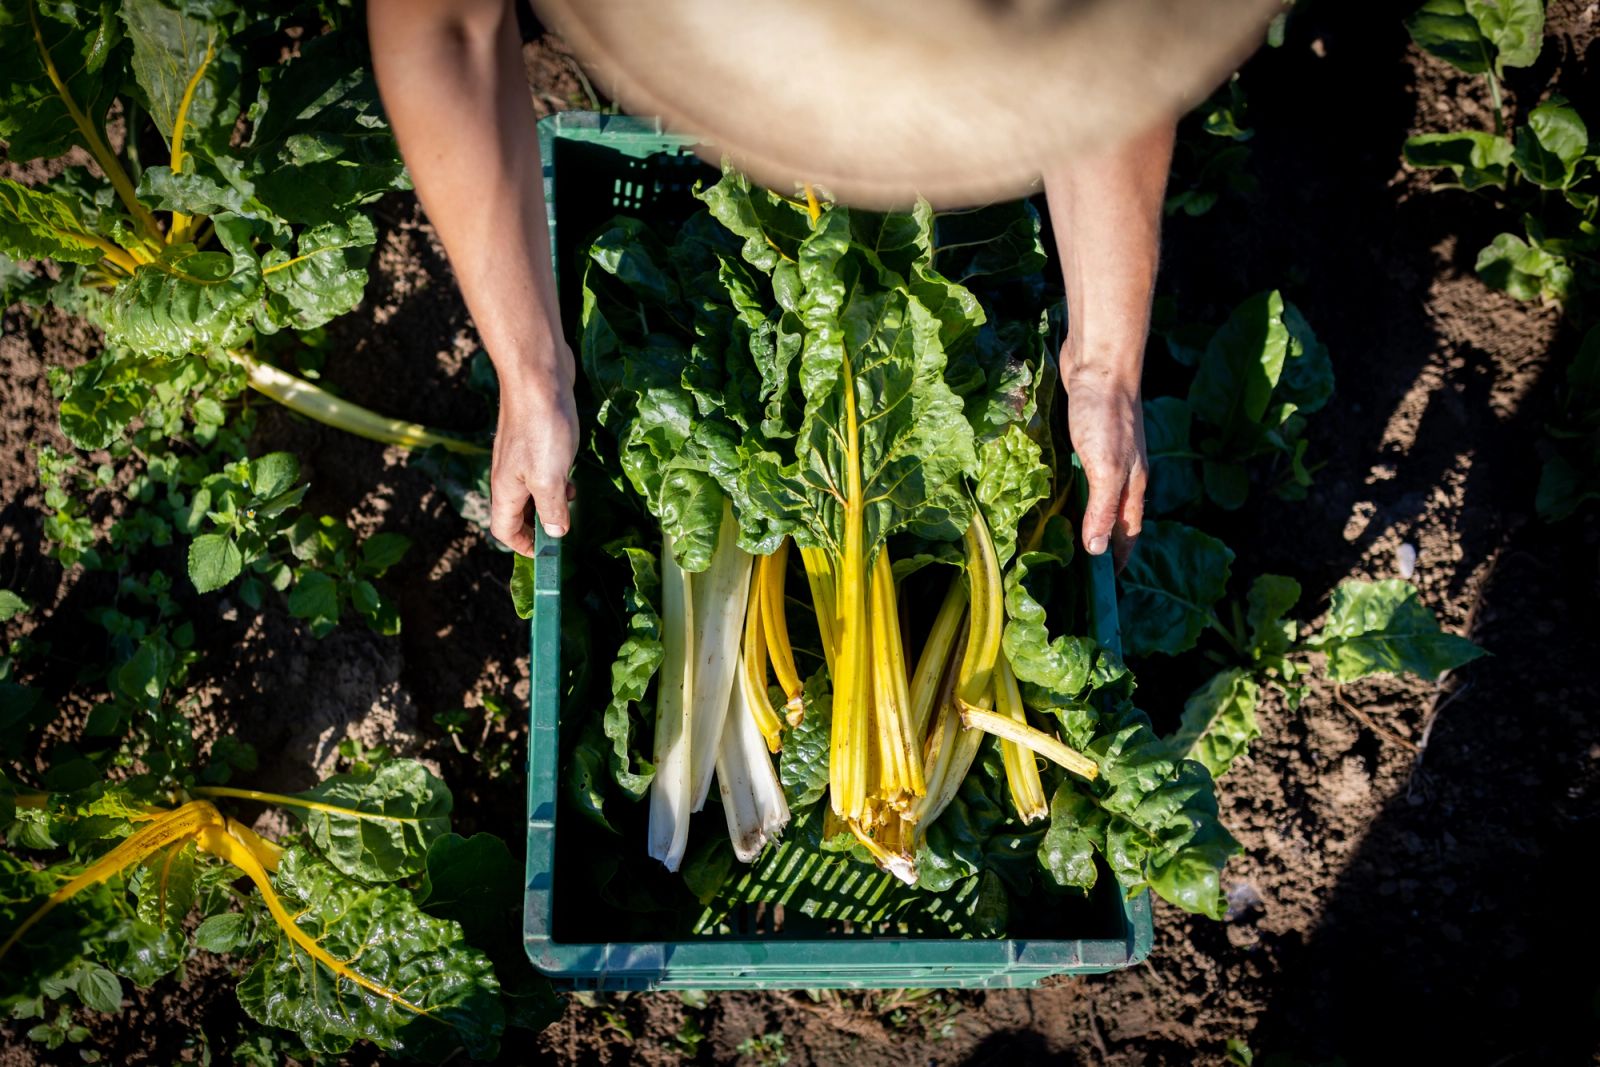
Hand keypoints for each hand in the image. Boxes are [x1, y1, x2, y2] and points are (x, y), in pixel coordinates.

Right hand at [489, 344, 578, 555]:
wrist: (538, 374)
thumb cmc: (542, 428)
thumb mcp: (550, 478)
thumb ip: (552, 508)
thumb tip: (555, 533)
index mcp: (506, 489)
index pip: (504, 530)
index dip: (524, 545)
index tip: (547, 554)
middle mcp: (509, 474)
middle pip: (517, 512)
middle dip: (540, 524)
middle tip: (566, 526)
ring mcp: (520, 454)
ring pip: (531, 489)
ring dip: (551, 499)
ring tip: (573, 496)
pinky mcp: (534, 437)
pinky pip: (541, 468)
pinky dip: (555, 477)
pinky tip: (571, 469)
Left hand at [1062, 351, 1146, 570]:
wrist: (1100, 363)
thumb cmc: (1105, 414)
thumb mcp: (1104, 467)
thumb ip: (1102, 509)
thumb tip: (1098, 551)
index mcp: (1133, 485)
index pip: (1128, 533)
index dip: (1118, 559)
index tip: (1103, 585)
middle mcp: (1124, 474)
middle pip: (1114, 517)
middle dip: (1100, 543)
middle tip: (1075, 568)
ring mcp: (1108, 455)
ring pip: (1097, 496)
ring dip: (1084, 518)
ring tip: (1061, 540)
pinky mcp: (1089, 439)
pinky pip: (1083, 475)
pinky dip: (1071, 491)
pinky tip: (1054, 496)